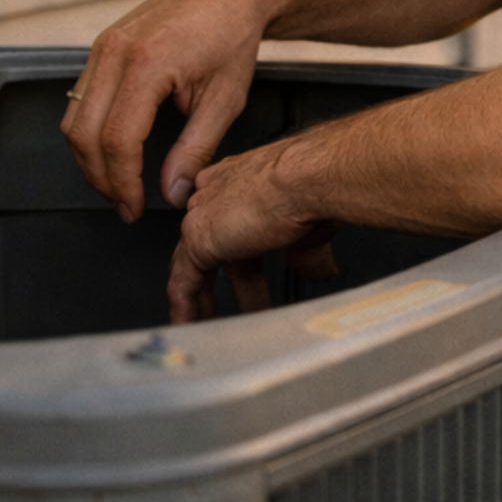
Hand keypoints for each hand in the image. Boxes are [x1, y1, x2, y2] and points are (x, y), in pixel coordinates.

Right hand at [62, 0, 278, 221]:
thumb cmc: (232, 36)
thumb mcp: (225, 100)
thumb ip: (196, 150)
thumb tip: (172, 193)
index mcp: (146, 64)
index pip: (117, 140)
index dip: (122, 183)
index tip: (135, 208)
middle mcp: (114, 53)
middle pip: (83, 135)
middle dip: (100, 179)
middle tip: (125, 205)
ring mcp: (102, 47)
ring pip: (73, 120)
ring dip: (89, 159)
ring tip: (118, 186)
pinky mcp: (101, 47)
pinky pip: (80, 99)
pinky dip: (90, 132)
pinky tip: (113, 152)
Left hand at [167, 136, 339, 323]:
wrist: (310, 175)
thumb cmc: (316, 182)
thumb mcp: (312, 226)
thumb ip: (306, 252)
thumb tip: (319, 271)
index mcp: (244, 182)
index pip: (232, 221)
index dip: (239, 252)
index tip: (250, 275)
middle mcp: (218, 193)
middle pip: (212, 246)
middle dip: (225, 282)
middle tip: (235, 309)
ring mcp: (204, 214)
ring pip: (191, 264)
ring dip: (202, 298)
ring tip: (207, 326)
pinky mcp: (199, 239)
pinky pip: (183, 281)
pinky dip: (186, 306)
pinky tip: (191, 325)